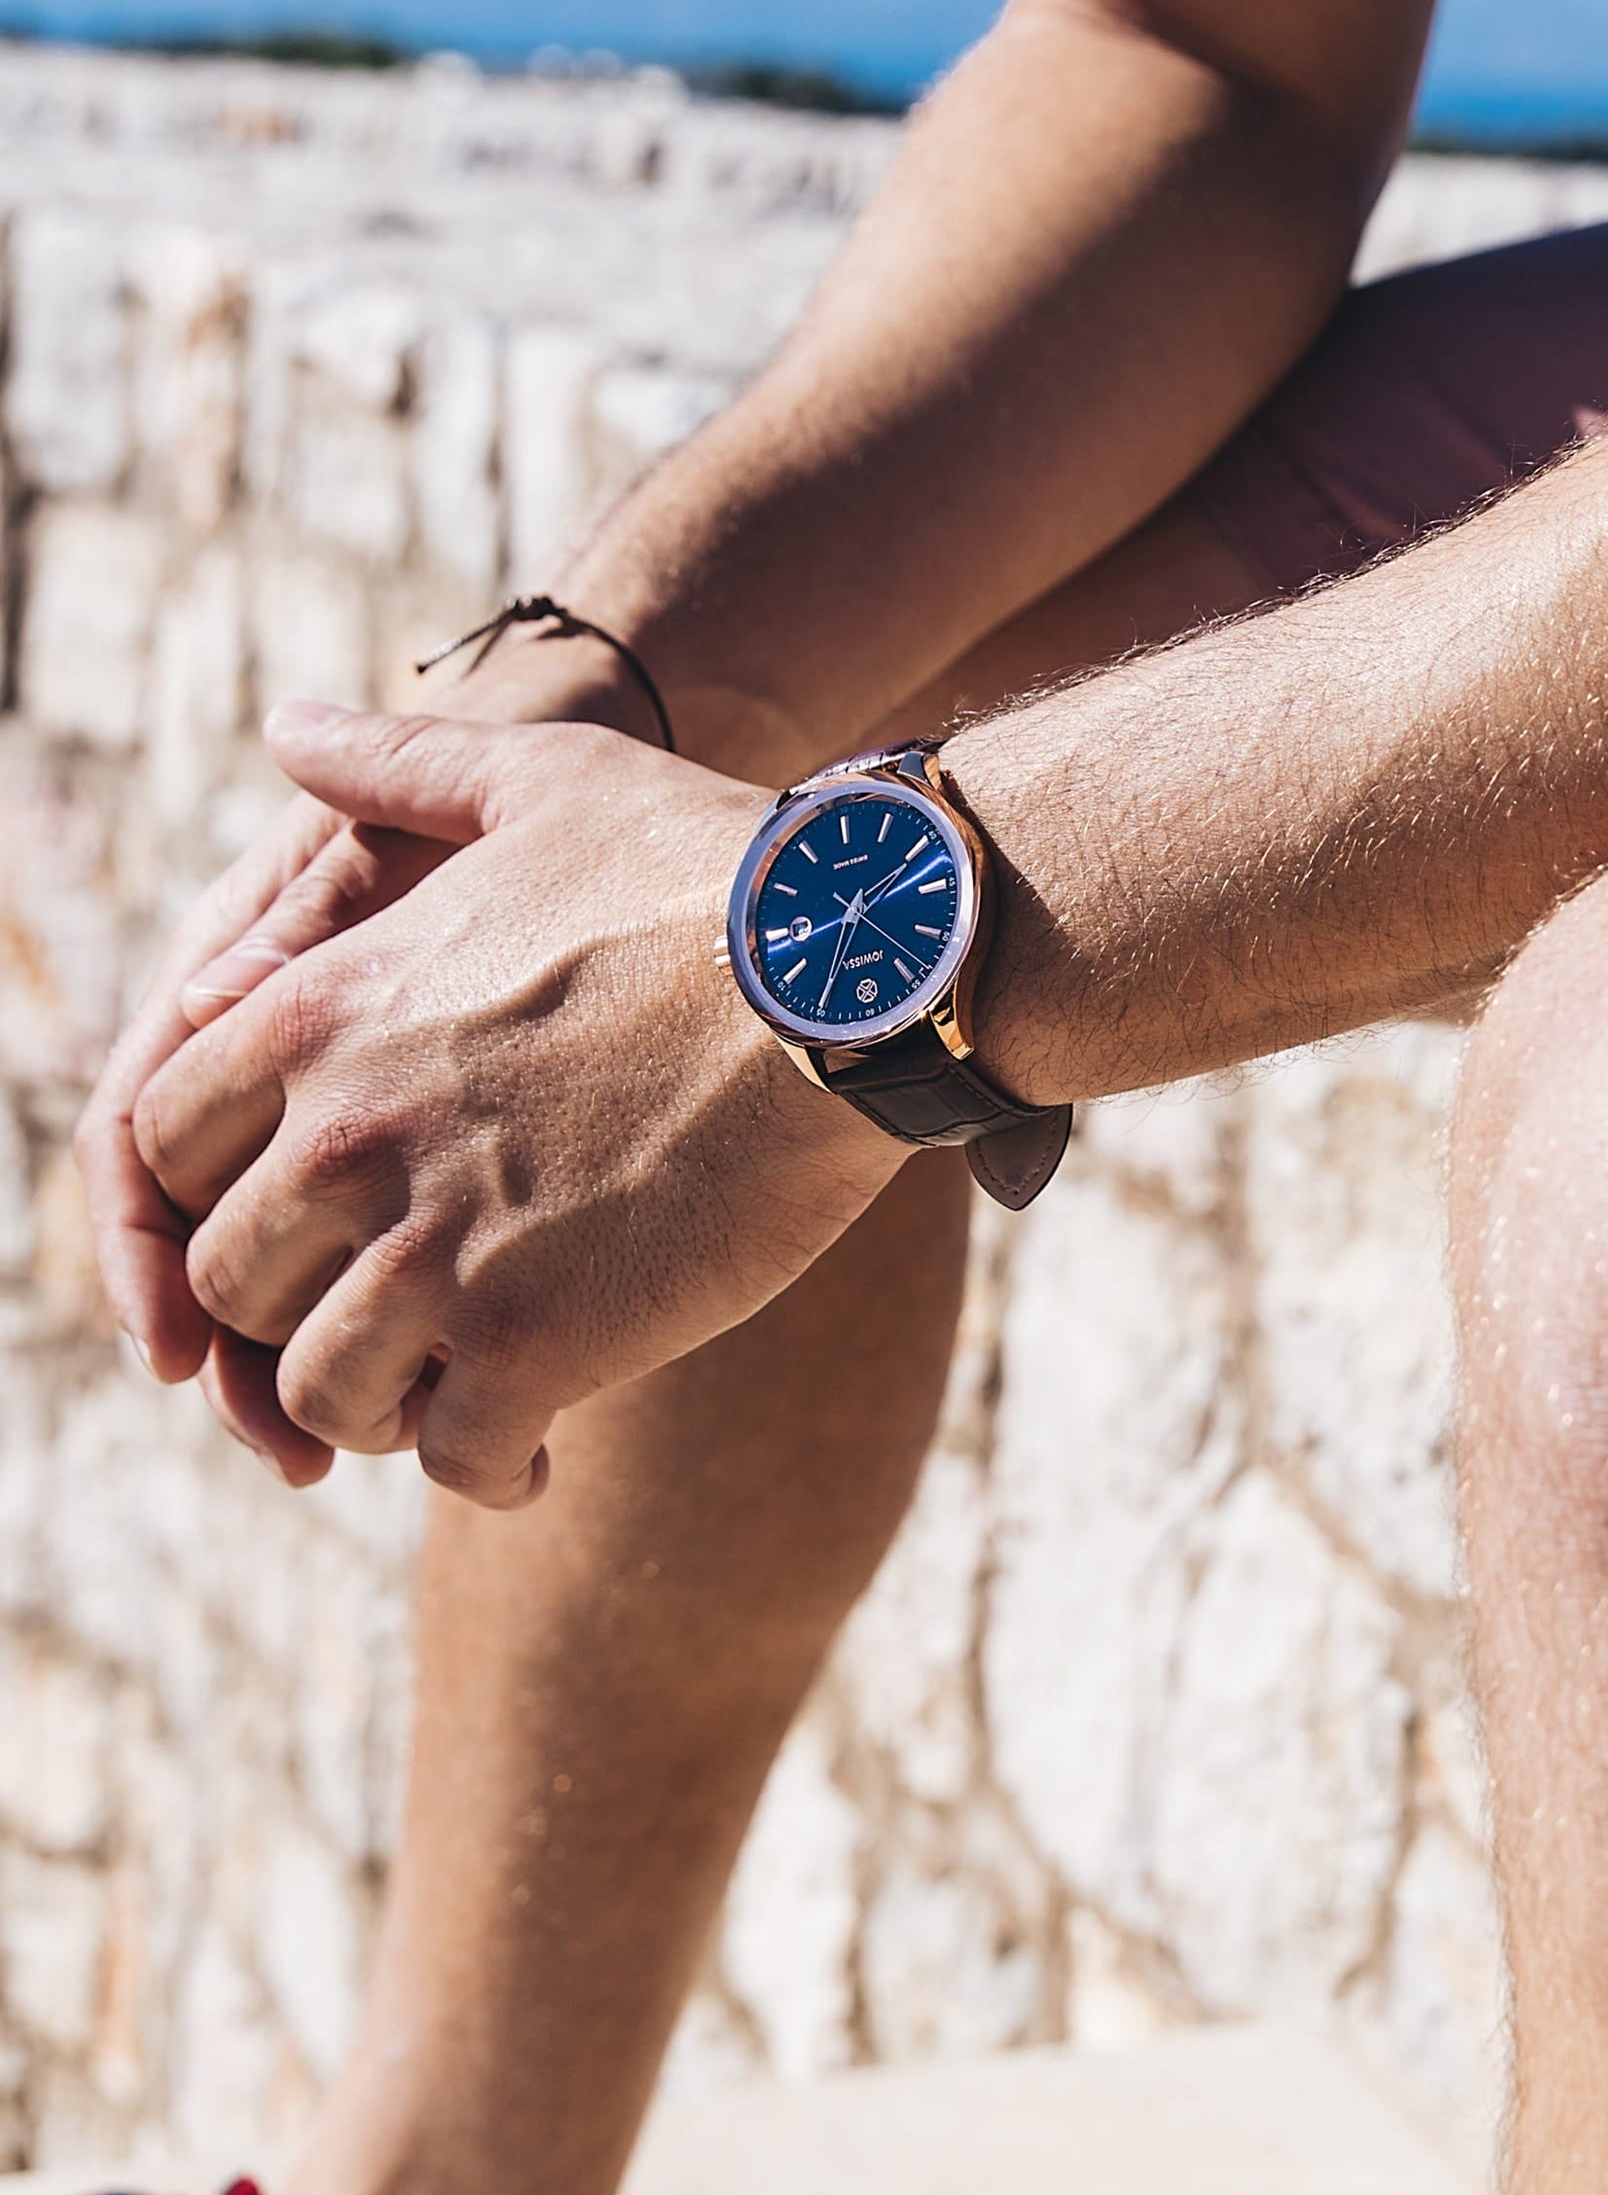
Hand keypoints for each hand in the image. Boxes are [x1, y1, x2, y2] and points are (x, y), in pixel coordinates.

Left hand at [75, 631, 684, 1481]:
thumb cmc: (711, 868)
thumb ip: (392, 764)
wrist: (858, 977)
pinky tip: (533, 1455)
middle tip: (382, 1322)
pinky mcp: (535, 1342)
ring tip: (453, 1394)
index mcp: (318, 1012)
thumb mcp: (537, 778)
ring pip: (319, 1392)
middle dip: (294, 1313)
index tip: (300, 1218)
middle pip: (228, 1284)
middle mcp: (346, 1138)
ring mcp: (435, 1250)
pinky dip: (488, 1472)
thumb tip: (281, 722)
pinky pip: (454, 1459)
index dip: (219, 1193)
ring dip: (380, 1407)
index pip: (162, 1144)